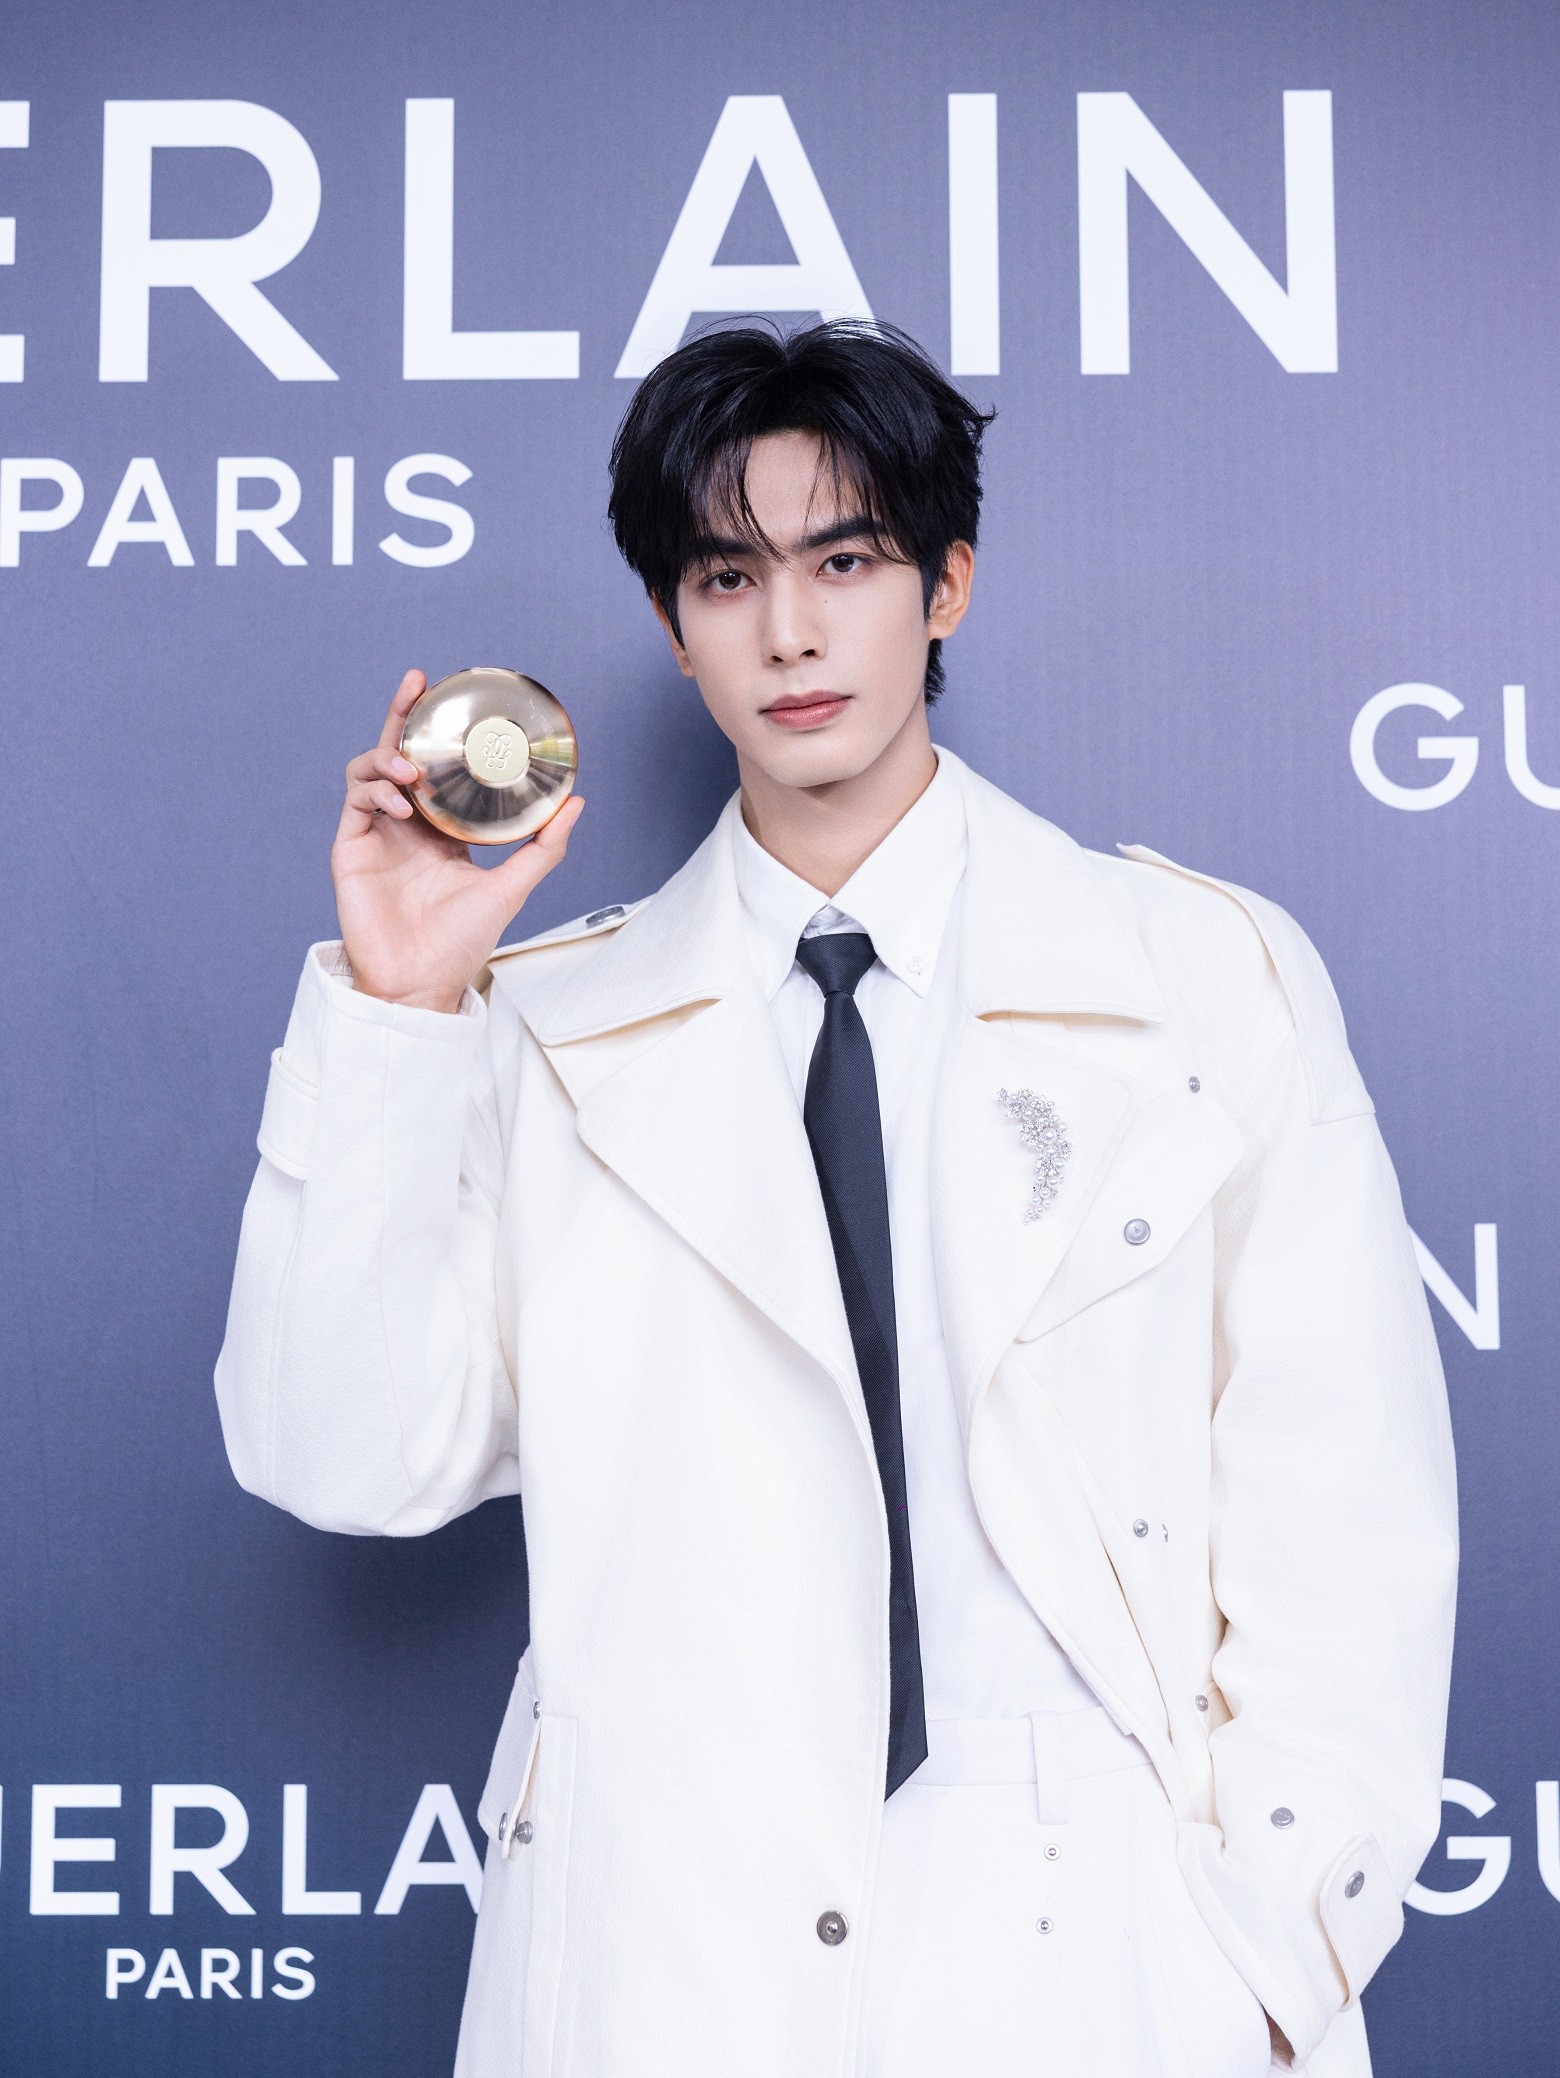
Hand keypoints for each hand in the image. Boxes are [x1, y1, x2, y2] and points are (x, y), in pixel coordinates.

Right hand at [331, 670, 585, 1013]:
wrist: (422, 983)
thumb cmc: (461, 943)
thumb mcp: (511, 887)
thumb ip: (543, 847)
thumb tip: (577, 802)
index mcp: (441, 829)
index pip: (437, 766)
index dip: (440, 731)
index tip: (454, 698)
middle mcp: (406, 825)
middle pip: (398, 753)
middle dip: (403, 714)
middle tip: (417, 681)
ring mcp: (376, 834)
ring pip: (369, 771)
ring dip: (388, 756)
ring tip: (412, 767)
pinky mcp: (351, 850)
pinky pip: (356, 802)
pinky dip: (376, 791)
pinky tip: (401, 800)